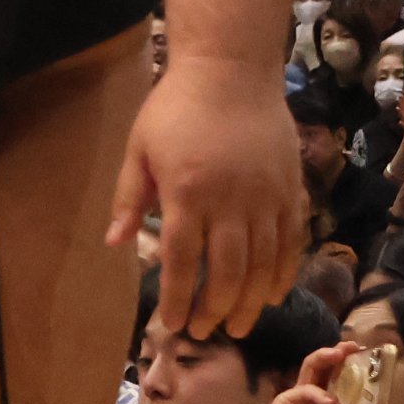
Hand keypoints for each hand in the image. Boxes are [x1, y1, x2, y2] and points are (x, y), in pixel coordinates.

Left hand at [107, 56, 301, 336]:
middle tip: (205, 332)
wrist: (231, 72)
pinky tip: (272, 295)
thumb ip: (128, 199)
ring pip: (263, 264)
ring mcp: (265, 197)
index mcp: (186, 192)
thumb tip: (113, 245)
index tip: (174, 325)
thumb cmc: (176, 108)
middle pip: (227, 271)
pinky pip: (291, 242)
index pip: (183, 260)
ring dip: (250, 300)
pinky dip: (283, 273)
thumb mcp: (139, 148)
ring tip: (238, 325)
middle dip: (215, 308)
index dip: (179, 298)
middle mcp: (230, 201)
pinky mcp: (290, 190)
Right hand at [237, 343, 359, 403]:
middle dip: (338, 354)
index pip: (342, 380)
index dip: (353, 367)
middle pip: (325, 368)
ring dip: (324, 359)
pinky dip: (316, 394)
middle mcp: (315, 398)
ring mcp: (299, 399)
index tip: (368, 356)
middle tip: (352, 346)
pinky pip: (301, 392)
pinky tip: (329, 402)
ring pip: (310, 370)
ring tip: (338, 354)